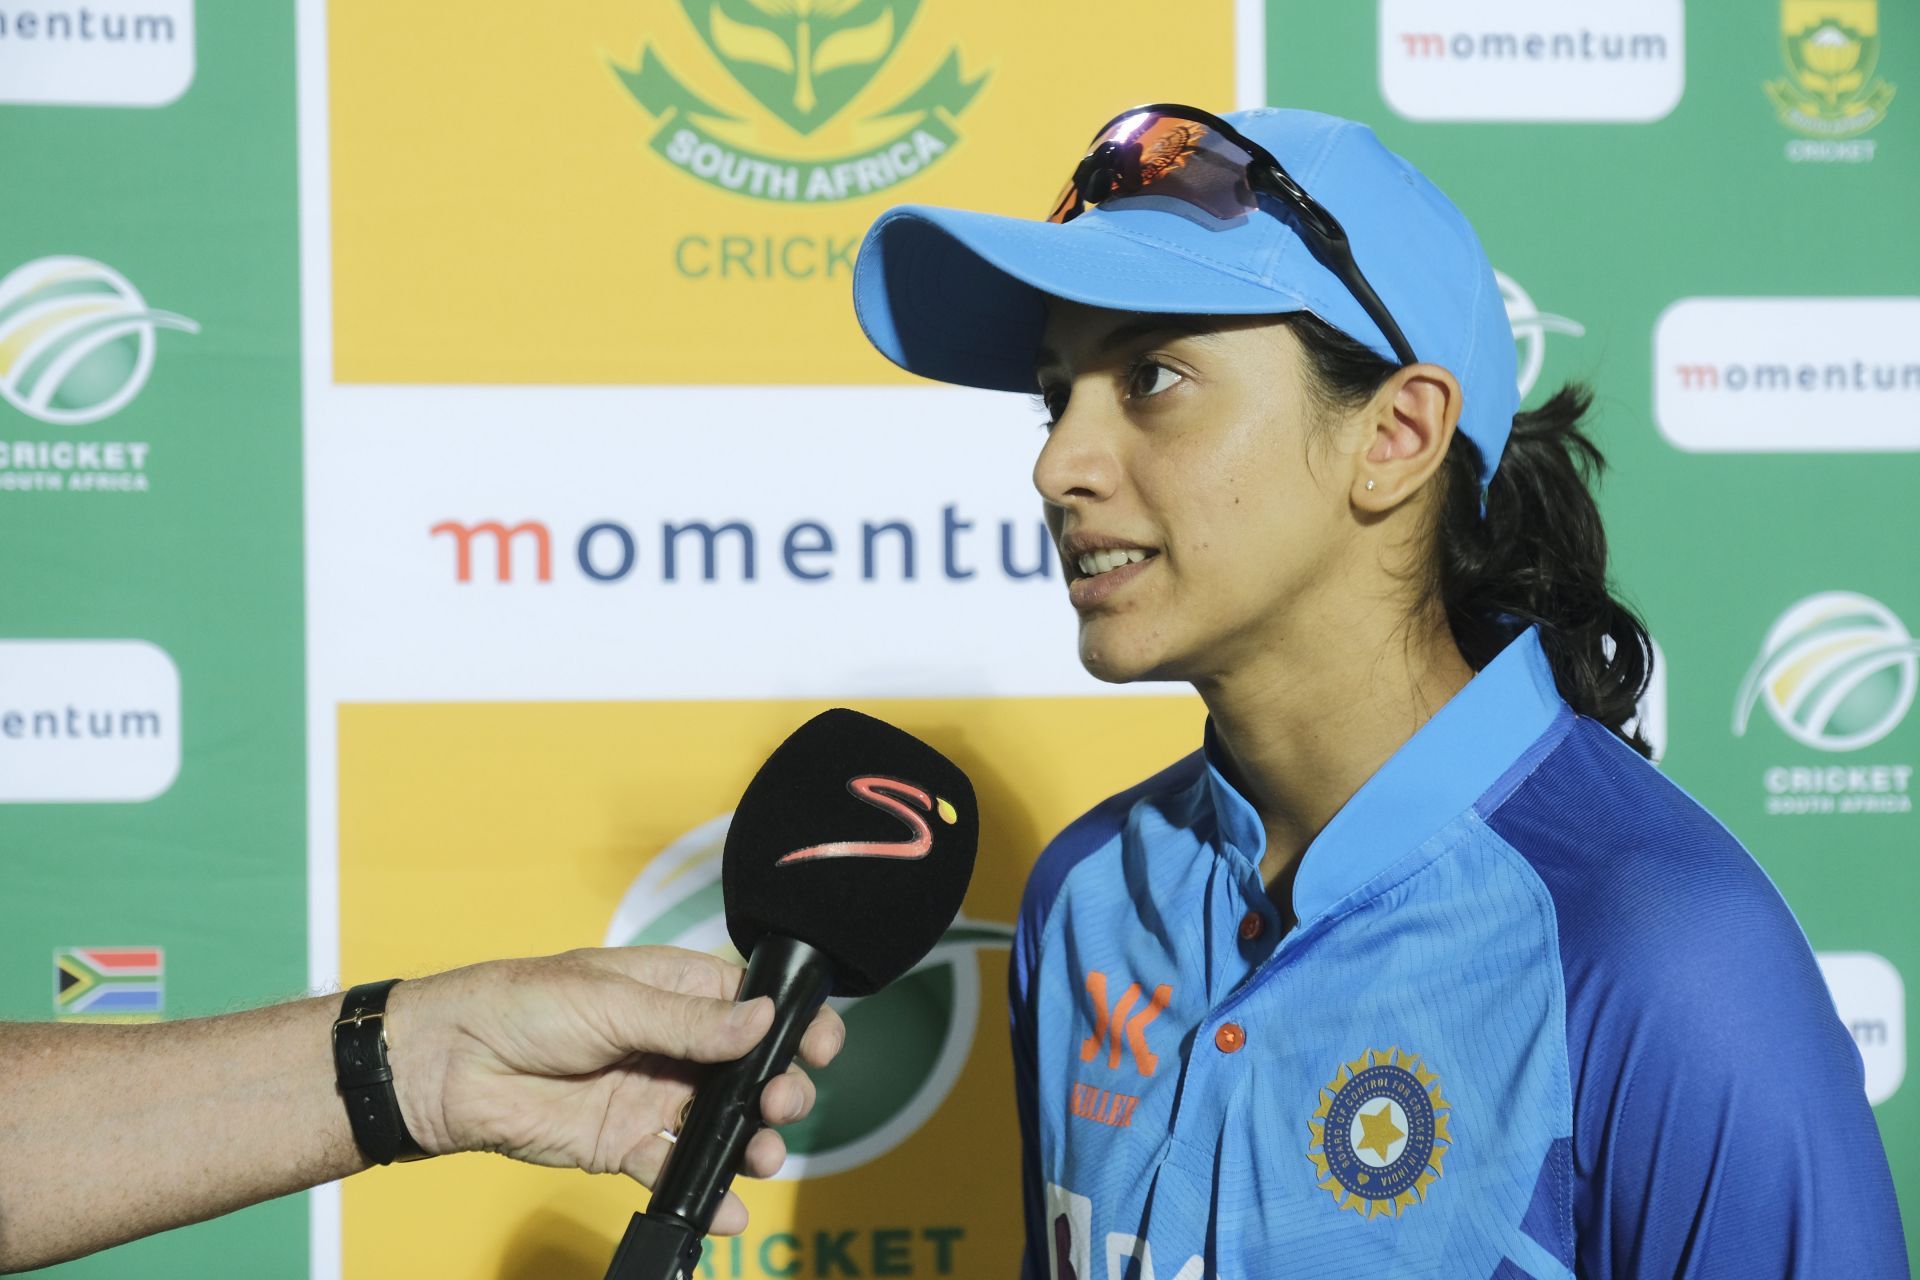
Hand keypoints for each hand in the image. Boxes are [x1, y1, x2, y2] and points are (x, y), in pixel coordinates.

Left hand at [386, 947, 843, 1234]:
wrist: (449, 1068)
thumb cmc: (524, 1006)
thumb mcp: (611, 1000)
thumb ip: (689, 1022)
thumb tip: (762, 1021)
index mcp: (674, 990)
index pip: (751, 1004)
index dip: (791, 1024)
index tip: (822, 1046)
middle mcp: (672, 1044)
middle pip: (747, 1069)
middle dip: (778, 1088)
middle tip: (781, 1103)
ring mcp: (651, 1096)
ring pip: (720, 1123)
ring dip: (750, 1141)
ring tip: (761, 1155)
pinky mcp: (623, 1145)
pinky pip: (675, 1170)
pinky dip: (705, 1191)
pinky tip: (727, 1209)